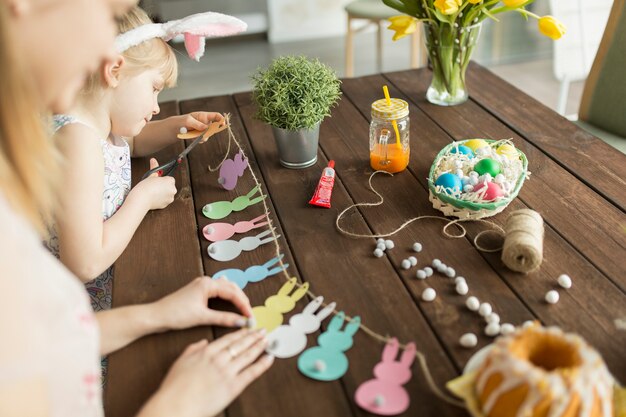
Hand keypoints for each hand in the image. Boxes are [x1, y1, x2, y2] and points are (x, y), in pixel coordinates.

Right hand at [131, 158, 176, 210]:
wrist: (141, 199)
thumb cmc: (145, 186)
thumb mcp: (150, 175)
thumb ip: (154, 167)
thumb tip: (153, 160)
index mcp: (170, 181)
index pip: (169, 179)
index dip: (162, 180)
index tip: (156, 181)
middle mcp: (173, 189)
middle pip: (169, 186)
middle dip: (163, 186)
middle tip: (154, 187)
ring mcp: (170, 198)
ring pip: (167, 194)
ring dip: (162, 193)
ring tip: (153, 192)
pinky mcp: (166, 205)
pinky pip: (164, 200)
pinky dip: (160, 199)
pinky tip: (153, 198)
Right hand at [140, 330, 272, 416]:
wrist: (175, 406)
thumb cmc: (174, 388)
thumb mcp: (181, 362)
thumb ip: (193, 349)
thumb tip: (203, 343)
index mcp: (206, 352)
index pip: (228, 339)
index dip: (240, 333)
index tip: (248, 328)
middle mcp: (219, 359)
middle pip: (240, 344)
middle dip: (253, 336)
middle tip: (263, 330)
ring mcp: (227, 372)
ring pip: (247, 355)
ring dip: (259, 346)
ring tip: (267, 340)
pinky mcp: (233, 387)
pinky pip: (252, 373)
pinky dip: (262, 364)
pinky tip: (269, 358)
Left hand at [151, 276, 253, 331]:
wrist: (156, 316)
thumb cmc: (175, 314)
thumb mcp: (202, 317)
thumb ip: (224, 319)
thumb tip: (241, 322)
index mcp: (208, 284)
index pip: (232, 293)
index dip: (243, 305)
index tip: (250, 316)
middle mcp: (206, 281)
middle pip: (231, 288)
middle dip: (242, 300)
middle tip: (249, 313)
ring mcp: (202, 285)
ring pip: (225, 288)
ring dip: (235, 296)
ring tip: (243, 307)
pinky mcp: (198, 291)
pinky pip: (218, 290)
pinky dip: (227, 295)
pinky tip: (229, 297)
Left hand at [174, 112, 224, 141]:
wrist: (176, 128)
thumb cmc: (182, 121)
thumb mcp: (188, 121)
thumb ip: (197, 124)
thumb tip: (206, 128)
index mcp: (204, 116)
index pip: (216, 116)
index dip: (221, 119)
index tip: (223, 124)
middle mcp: (206, 122)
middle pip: (214, 127)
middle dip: (211, 131)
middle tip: (203, 134)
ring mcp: (204, 130)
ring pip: (208, 135)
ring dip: (202, 136)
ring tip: (193, 135)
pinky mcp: (201, 136)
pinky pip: (203, 139)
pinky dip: (199, 140)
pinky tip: (192, 137)